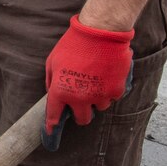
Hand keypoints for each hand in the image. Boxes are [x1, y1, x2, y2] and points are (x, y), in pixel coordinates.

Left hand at [43, 14, 134, 141]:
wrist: (100, 33)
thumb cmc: (73, 45)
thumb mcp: (53, 61)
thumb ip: (51, 81)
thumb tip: (53, 93)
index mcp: (60, 91)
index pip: (54, 116)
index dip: (51, 126)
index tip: (50, 133)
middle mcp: (80, 98)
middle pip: (83, 119)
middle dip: (82, 113)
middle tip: (82, 102)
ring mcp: (99, 96)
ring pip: (100, 108)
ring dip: (97, 99)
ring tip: (96, 79)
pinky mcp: (116, 90)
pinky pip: (113, 98)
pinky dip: (110, 90)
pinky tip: (107, 75)